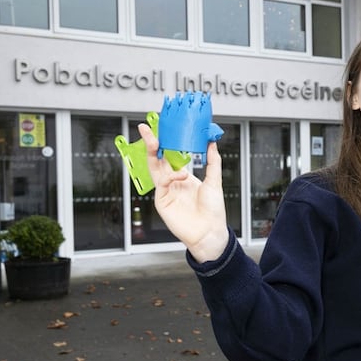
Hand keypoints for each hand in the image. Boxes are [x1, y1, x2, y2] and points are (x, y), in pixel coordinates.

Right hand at [138, 123, 228, 261]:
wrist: (209, 231)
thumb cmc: (213, 210)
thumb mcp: (214, 181)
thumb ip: (212, 161)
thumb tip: (212, 142)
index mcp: (183, 177)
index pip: (171, 156)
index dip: (166, 143)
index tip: (163, 129)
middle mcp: (173, 182)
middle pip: (158, 159)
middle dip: (151, 143)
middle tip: (145, 128)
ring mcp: (166, 191)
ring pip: (154, 168)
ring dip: (152, 153)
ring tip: (153, 140)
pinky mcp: (162, 201)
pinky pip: (162, 183)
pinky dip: (171, 176)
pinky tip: (182, 175)